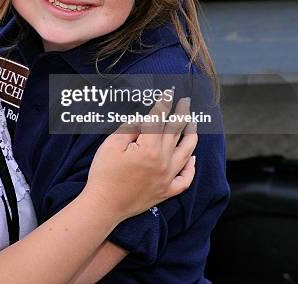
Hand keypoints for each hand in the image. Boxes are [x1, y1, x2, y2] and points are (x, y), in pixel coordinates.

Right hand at [86, 96, 196, 219]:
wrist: (104, 205)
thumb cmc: (104, 173)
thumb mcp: (111, 144)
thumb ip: (130, 129)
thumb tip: (143, 119)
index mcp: (149, 149)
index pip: (159, 120)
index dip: (164, 103)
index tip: (168, 92)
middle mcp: (163, 162)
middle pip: (176, 132)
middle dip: (181, 113)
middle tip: (186, 101)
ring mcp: (167, 178)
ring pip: (186, 153)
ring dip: (191, 135)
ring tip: (194, 123)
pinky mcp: (166, 192)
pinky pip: (185, 179)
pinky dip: (191, 167)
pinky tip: (192, 158)